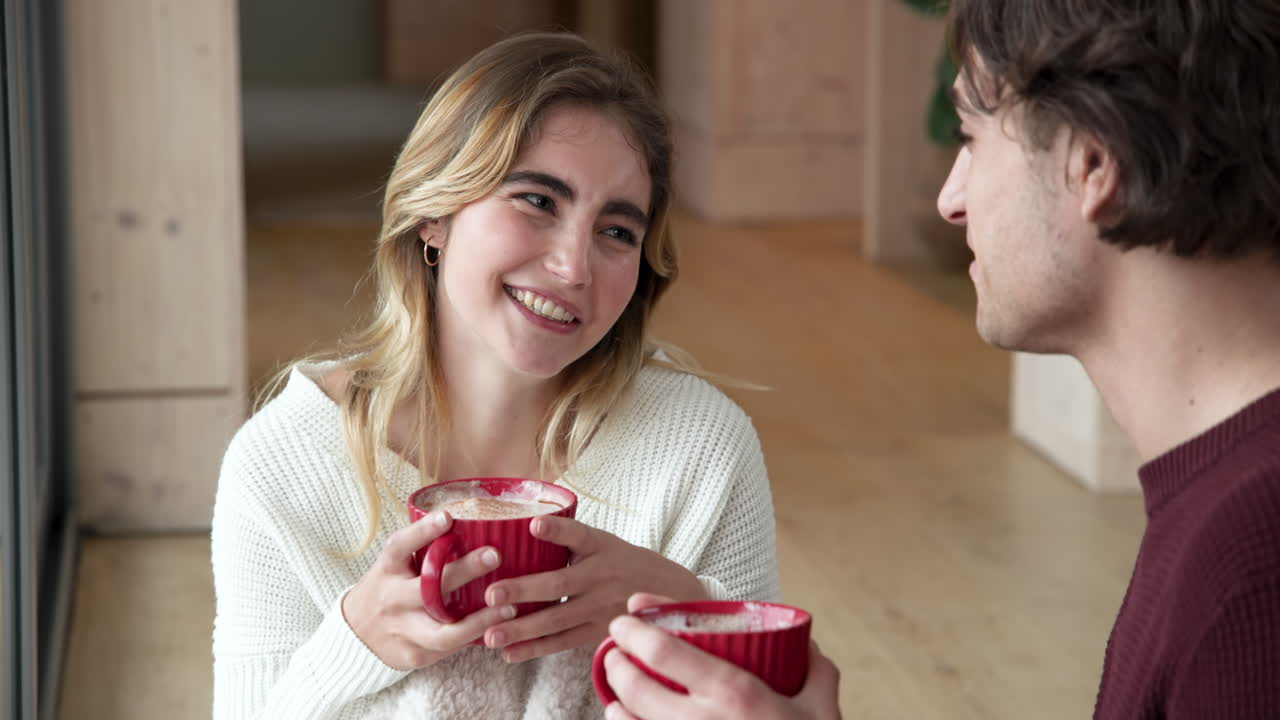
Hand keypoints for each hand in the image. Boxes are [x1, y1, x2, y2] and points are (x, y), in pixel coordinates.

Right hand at [341, 511, 518, 669]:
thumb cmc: (388, 591)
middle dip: (464, 571)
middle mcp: (392, 600)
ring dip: (480, 620)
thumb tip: (470, 522)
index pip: (400, 547)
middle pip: (428, 588)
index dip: (422, 531)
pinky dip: (474, 638)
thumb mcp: (394, 567)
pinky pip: (449, 649)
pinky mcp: (414, 655)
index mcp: (387, 571)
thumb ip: (422, 552)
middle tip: (495, 555)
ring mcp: (402, 630)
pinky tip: (498, 629)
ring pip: (443, 631)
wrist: (355, 636)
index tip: (448, 516)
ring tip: (509, 607)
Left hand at [479, 516, 707, 661]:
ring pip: (556, 619)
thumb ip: (569, 539)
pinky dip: (535, 649)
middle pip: (559, 584)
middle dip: (523, 590)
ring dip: (521, 628)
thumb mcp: (604, 542)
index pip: (577, 534)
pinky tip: (509, 653)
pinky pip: (563, 642)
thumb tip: (521, 527)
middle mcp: (600, 576)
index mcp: (599, 546)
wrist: (669, 593)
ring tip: (489, 635)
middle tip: (490, 594)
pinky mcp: (598, 632)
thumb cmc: (623, 562)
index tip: (534, 524)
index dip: (556, 529)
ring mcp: (600, 608)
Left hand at [601, 593, 842, 719]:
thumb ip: (815, 671)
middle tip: (616, 652)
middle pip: (635, 687)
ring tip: (617, 692)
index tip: (624, 621)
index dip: (634, 632)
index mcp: (734, 694)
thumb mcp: (821, 711)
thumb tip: (808, 646)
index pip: (664, 652)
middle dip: (616, 663)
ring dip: (615, 702)